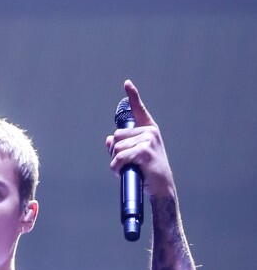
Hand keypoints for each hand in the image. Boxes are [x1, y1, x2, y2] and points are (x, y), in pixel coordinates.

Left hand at [106, 80, 174, 199]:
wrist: (160, 187)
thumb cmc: (147, 171)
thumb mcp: (134, 156)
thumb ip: (121, 145)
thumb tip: (109, 140)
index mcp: (148, 130)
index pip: (138, 109)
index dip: (132, 96)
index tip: (127, 83)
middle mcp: (149, 131)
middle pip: (117, 135)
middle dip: (115, 151)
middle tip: (125, 162)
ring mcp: (148, 140)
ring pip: (117, 147)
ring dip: (116, 161)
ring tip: (127, 168)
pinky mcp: (144, 151)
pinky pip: (120, 156)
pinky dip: (116, 166)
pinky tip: (122, 171)